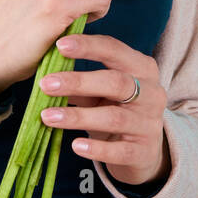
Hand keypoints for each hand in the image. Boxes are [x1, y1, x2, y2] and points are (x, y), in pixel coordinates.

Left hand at [38, 33, 170, 188]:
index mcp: (143, 69)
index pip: (115, 51)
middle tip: (46, 84)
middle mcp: (152, 93)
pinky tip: (76, 145)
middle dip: (79, 82)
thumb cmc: (118, 110)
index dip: (88, 47)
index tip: (59, 45)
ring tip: (48, 116)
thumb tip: (47, 76)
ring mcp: (150, 123)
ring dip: (78, 116)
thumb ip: (81, 84)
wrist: (142, 151)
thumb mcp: (102, 93)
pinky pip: (120, 151)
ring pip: (114, 117)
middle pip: (116, 83)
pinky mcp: (144, 152)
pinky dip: (97, 148)